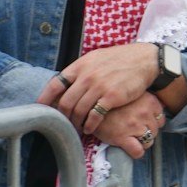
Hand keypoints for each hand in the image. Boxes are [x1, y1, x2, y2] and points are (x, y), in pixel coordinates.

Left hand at [40, 43, 156, 136]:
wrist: (145, 60)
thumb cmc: (120, 59)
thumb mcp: (96, 58)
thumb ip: (81, 70)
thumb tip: (65, 82)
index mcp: (80, 66)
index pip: (55, 84)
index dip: (45, 99)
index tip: (41, 110)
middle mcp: (87, 76)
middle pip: (66, 102)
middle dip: (63, 117)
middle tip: (64, 124)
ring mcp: (99, 86)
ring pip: (78, 111)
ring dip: (76, 123)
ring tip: (77, 128)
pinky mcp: (112, 97)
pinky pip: (94, 116)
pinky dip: (89, 125)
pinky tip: (90, 129)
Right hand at [92, 93, 167, 160]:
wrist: (91, 107)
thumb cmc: (112, 103)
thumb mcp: (133, 96)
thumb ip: (146, 102)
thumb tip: (157, 114)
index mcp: (150, 101)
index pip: (161, 119)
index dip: (152, 124)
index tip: (142, 124)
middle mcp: (145, 112)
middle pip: (155, 131)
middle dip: (146, 133)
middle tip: (134, 131)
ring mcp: (135, 125)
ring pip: (149, 142)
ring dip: (141, 143)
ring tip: (130, 138)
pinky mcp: (123, 137)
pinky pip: (138, 151)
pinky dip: (136, 153)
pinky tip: (129, 148)